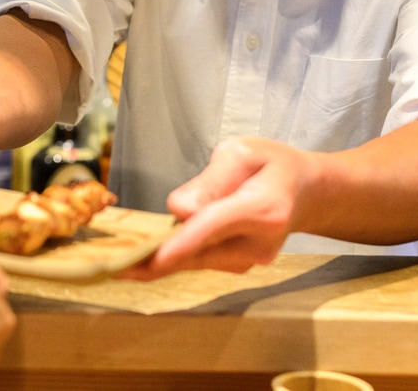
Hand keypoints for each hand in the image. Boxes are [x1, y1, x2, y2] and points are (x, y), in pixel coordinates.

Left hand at [122, 136, 315, 279]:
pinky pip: (202, 261)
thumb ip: (210, 180)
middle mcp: (258, 243)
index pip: (214, 226)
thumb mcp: (242, 152)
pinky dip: (174, 258)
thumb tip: (179, 209)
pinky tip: (143, 256)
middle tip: (109, 266)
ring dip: (159, 260)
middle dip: (154, 258)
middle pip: (198, 252)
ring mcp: (250, 260)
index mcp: (262, 208)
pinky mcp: (240, 266)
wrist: (308, 192)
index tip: (151, 257)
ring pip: (196, 261)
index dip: (181, 242)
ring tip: (115, 263)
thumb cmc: (274, 165)